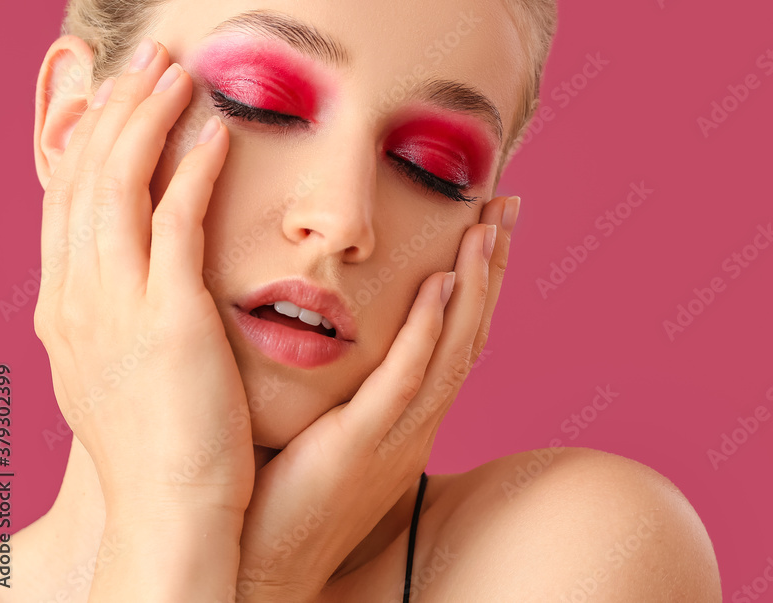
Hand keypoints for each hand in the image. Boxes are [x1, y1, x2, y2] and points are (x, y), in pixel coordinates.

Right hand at [35, 37, 254, 515]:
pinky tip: (215, 135)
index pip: (69, 200)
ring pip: (119, 184)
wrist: (171, 510)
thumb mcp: (118, 371)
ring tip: (178, 72)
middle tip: (149, 59)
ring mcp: (113, 303)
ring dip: (148, 119)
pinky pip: (174, 221)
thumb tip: (139, 283)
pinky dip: (191, 170)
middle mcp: (75, 296)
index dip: (93, 140)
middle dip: (115, 109)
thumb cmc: (160, 445)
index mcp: (64, 308)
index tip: (122, 97)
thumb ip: (120, 318)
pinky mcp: (166, 315)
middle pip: (85, 177)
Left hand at [232, 196, 518, 600]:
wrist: (265, 567)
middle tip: (507, 204)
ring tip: (485, 227)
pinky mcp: (362, 445)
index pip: (456, 334)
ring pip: (451, 349)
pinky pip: (404, 380)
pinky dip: (428, 332)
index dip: (479, 278)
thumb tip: (329, 323)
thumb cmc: (285, 493)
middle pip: (470, 331)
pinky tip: (440, 287)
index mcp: (411, 414)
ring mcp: (398, 434)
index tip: (485, 222)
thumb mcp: (327, 425)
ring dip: (474, 285)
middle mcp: (419, 421)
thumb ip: (345, 379)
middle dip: (492, 266)